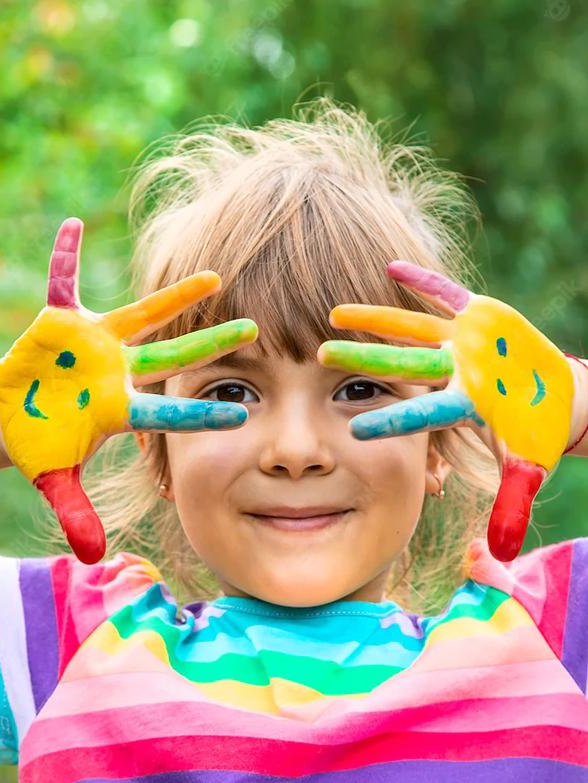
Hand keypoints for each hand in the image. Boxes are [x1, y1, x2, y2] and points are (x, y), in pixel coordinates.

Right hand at [0, 218, 257, 563]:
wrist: (14, 414)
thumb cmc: (40, 444)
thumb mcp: (55, 480)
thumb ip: (75, 513)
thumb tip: (93, 558)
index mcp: (120, 406)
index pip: (169, 408)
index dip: (202, 407)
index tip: (245, 409)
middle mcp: (119, 370)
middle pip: (174, 355)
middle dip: (212, 343)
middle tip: (258, 329)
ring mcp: (95, 343)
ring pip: (143, 314)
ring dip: (176, 297)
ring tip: (216, 274)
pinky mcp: (61, 320)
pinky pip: (61, 280)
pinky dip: (63, 256)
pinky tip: (73, 226)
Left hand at [318, 261, 576, 561]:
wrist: (554, 397)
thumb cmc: (536, 433)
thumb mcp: (528, 468)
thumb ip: (511, 503)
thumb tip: (499, 553)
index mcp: (460, 406)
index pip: (418, 415)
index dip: (388, 419)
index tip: (350, 427)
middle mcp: (450, 373)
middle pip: (400, 367)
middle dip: (362, 362)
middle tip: (319, 357)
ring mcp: (460, 344)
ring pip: (412, 330)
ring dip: (376, 320)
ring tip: (336, 312)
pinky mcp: (478, 317)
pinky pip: (446, 295)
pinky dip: (426, 281)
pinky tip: (393, 266)